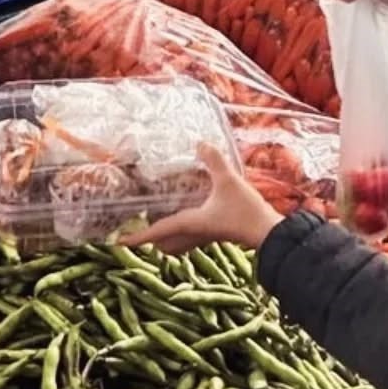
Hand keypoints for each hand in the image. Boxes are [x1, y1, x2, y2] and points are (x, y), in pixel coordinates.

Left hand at [126, 143, 283, 253]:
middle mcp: (194, 234)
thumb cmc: (246, 211)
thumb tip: (200, 143)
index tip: (118, 242)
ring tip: (160, 220)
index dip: (137, 237)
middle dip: (151, 238)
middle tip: (140, 225)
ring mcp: (206, 237)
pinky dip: (184, 230)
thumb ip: (214, 162)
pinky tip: (191, 213)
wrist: (269, 233)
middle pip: (165, 244)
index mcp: (190, 224)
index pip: (157, 232)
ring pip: (178, 244)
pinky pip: (193, 238)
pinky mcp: (217, 235)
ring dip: (167, 237)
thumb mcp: (229, 181)